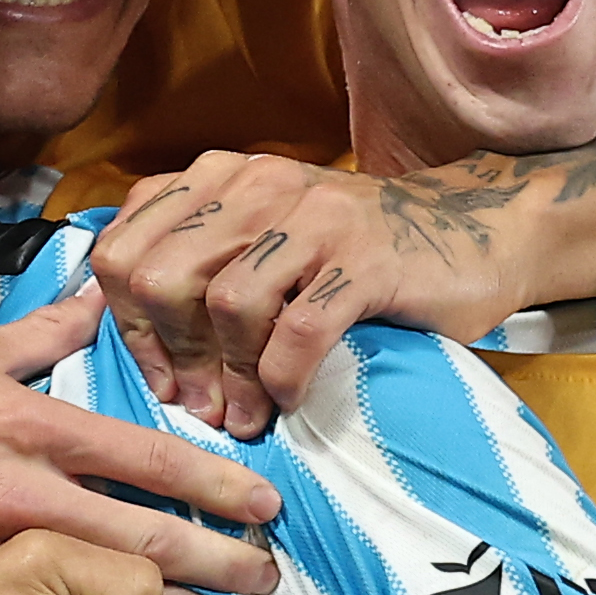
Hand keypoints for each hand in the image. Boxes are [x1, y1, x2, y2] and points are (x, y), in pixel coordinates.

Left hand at [96, 150, 528, 436]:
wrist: (471, 233)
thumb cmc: (354, 253)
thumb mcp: (262, 242)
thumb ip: (198, 267)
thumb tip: (139, 349)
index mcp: (217, 179)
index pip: (123, 250)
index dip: (126, 326)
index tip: (159, 377)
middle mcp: (256, 184)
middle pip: (160, 277)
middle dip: (170, 355)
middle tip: (196, 404)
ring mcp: (314, 216)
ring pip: (225, 303)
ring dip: (230, 378)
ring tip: (243, 416)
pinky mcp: (366, 258)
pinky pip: (299, 330)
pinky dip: (283, 378)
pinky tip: (289, 399)